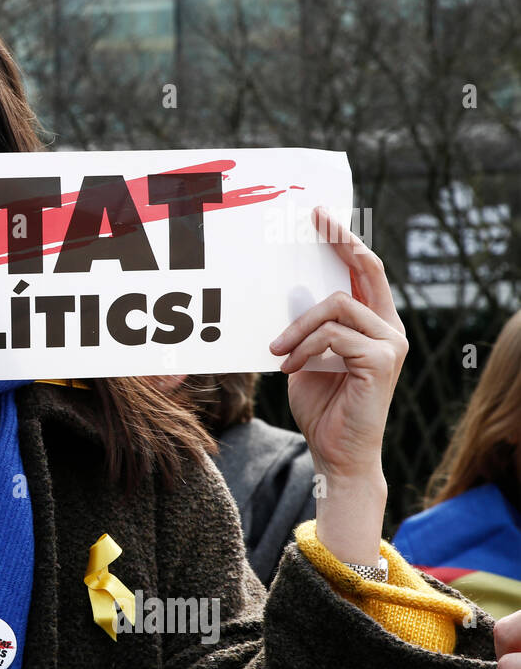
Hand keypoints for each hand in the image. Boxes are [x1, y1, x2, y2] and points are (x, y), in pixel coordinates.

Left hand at [269, 207, 407, 561]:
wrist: (335, 453)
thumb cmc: (320, 407)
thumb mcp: (305, 357)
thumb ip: (305, 327)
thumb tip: (285, 293)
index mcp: (372, 323)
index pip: (363, 271)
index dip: (346, 240)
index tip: (322, 216)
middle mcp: (389, 328)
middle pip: (366, 270)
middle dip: (340, 242)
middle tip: (313, 223)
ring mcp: (389, 343)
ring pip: (336, 307)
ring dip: (298, 328)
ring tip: (279, 353)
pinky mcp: (380, 361)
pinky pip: (333, 336)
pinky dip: (305, 349)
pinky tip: (291, 368)